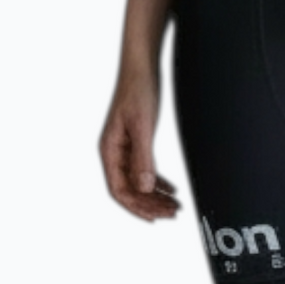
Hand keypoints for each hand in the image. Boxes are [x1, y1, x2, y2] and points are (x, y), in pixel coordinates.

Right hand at [99, 66, 180, 221]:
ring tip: (175, 205)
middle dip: (150, 204)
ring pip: (138, 181)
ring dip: (155, 195)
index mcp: (109, 150)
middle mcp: (114, 152)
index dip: (136, 207)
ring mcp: (124, 147)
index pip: (119, 190)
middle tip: (173, 213)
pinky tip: (171, 187)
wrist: (141, 65)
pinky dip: (157, 181)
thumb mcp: (142, 124)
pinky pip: (143, 169)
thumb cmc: (138, 89)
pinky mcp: (135, 140)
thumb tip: (145, 188)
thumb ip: (143, 157)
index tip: (155, 218)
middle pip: (129, 189)